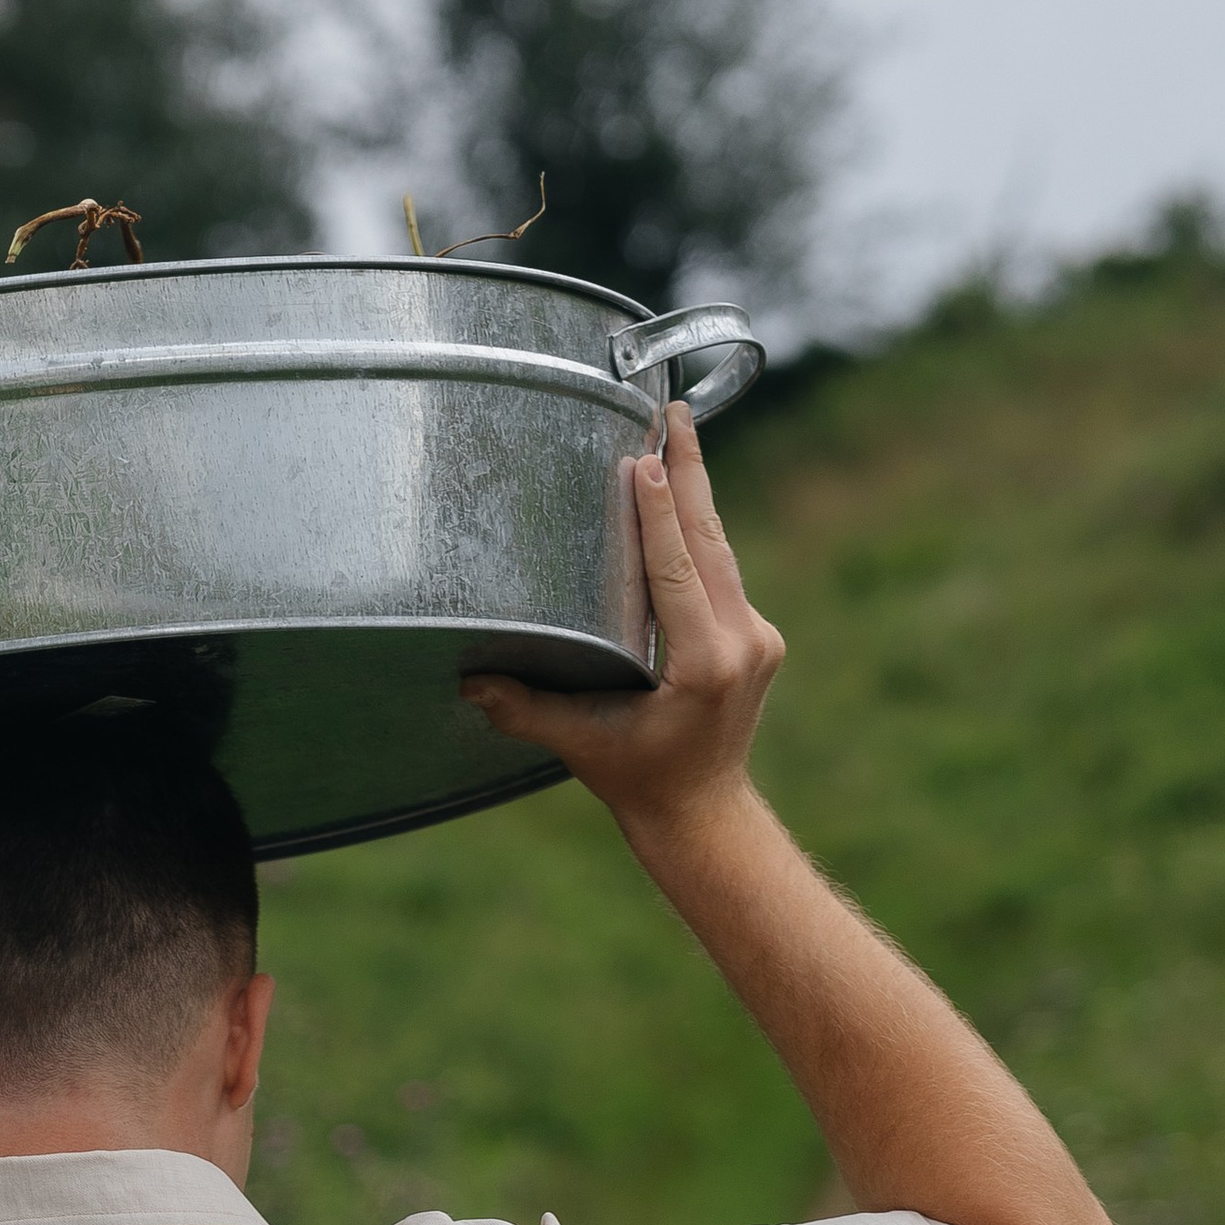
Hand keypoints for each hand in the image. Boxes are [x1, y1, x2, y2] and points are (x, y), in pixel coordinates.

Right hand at [462, 403, 784, 850]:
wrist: (703, 811)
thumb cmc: (638, 779)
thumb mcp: (579, 743)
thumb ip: (526, 709)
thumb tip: (465, 677)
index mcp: (705, 663)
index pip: (677, 568)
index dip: (659, 510)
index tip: (646, 456)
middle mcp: (743, 642)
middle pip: (709, 540)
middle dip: (689, 473)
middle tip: (675, 412)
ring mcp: (759, 637)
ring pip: (720, 550)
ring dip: (695, 493)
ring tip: (678, 435)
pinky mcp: (759, 636)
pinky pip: (723, 572)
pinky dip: (697, 533)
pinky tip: (679, 496)